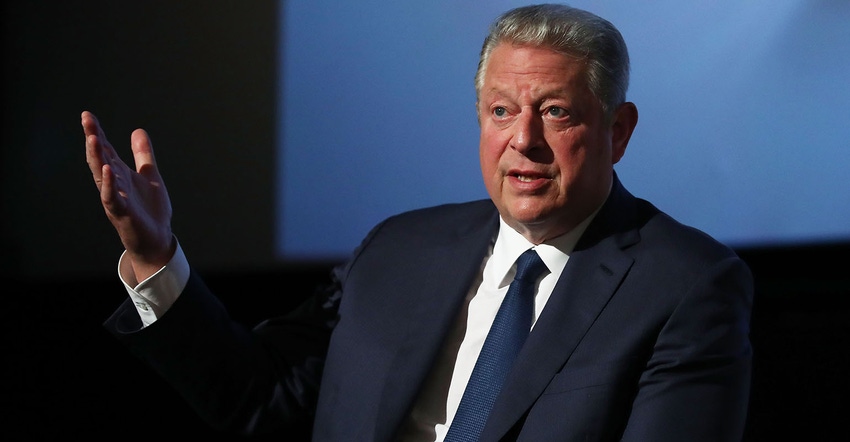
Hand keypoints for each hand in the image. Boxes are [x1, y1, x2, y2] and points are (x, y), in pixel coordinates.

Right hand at [83, 111, 174, 281]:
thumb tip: (138, 130)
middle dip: (93, 139)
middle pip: (100, 158)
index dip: (97, 132)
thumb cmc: (150, 209)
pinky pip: (112, 197)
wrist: (156, 237)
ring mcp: (115, 197)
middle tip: (86, 120)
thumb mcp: (149, 176)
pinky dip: (109, 184)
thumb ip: (143, 155)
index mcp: (120, 173)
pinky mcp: (122, 212)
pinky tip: (108, 170)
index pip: (106, 149)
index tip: (87, 115)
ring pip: (101, 175)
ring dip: (97, 157)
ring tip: (93, 138)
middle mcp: (113, 183)